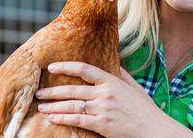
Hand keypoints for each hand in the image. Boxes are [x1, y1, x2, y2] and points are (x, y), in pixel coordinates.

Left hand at [34, 62, 192, 137]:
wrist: (154, 129)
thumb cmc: (145, 109)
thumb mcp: (134, 87)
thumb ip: (121, 74)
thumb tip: (113, 61)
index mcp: (112, 81)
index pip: (84, 69)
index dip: (66, 66)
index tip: (52, 67)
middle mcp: (105, 93)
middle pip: (73, 90)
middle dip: (53, 91)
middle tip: (39, 93)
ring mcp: (103, 109)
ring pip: (72, 105)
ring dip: (54, 106)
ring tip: (41, 107)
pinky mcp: (101, 125)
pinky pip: (77, 120)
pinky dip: (63, 118)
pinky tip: (53, 118)